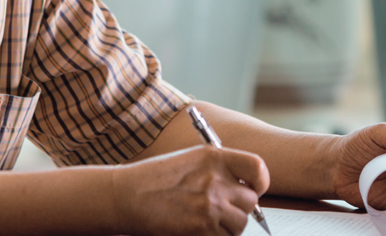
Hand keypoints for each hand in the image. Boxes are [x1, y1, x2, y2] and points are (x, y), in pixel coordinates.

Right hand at [112, 145, 269, 235]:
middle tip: (219, 211)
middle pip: (250, 202)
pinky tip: (196, 230)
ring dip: (227, 227)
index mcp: (214, 157)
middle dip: (238, 209)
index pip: (257, 168)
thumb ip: (218, 170)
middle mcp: (216, 179)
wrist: (126, 195)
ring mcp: (210, 205)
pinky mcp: (202, 229)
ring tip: (204, 221)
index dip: (259, 182)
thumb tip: (242, 188)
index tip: (253, 189)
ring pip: (239, 224)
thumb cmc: (153, 178)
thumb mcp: (189, 160)